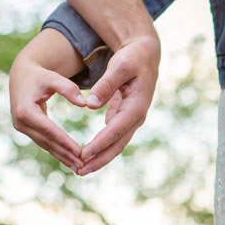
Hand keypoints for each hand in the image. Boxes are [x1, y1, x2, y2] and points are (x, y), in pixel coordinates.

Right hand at [10, 29, 87, 171]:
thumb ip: (68, 88)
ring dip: (62, 157)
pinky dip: (57, 151)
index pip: (48, 129)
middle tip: (83, 165)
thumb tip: (84, 104)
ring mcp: (21, 127)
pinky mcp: (26, 129)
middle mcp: (20, 122)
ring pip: (45, 145)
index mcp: (25, 110)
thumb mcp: (53, 77)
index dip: (64, 141)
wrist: (21, 76)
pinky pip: (43, 142)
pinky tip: (69, 160)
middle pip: (47, 141)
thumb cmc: (39, 76)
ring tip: (79, 168)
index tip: (80, 151)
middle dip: (65, 154)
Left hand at [77, 37, 159, 174]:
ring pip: (115, 143)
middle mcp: (136, 116)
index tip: (84, 154)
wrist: (145, 54)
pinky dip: (100, 147)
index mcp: (137, 106)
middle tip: (79, 171)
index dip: (100, 144)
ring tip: (81, 169)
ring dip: (99, 157)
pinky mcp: (124, 116)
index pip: (116, 130)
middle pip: (117, 144)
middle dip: (99, 159)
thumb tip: (90, 105)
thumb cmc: (132, 58)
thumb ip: (106, 85)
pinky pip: (112, 136)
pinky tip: (87, 155)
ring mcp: (131, 118)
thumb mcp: (120, 66)